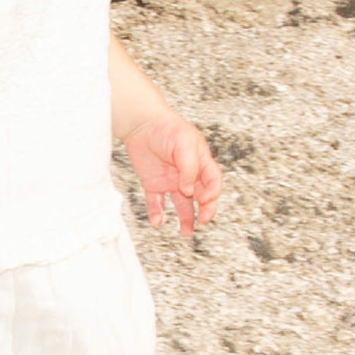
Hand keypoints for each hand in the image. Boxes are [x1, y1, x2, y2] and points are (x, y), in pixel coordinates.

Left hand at [121, 108, 221, 235]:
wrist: (140, 122)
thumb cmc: (166, 127)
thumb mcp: (184, 143)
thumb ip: (189, 168)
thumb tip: (189, 191)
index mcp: (201, 162)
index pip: (213, 182)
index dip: (212, 193)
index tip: (204, 199)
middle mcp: (188, 174)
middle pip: (201, 196)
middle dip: (205, 210)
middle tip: (203, 221)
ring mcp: (171, 180)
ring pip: (182, 204)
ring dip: (186, 219)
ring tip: (185, 233)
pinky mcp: (153, 183)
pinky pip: (156, 202)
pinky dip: (157, 213)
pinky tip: (157, 222)